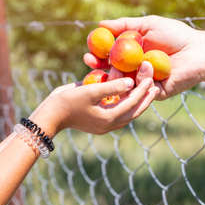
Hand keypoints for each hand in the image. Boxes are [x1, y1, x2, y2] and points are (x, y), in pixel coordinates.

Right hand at [29, 71, 158, 135]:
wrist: (49, 117)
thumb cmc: (67, 102)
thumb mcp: (90, 91)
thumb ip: (111, 87)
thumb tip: (131, 83)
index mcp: (110, 118)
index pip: (133, 103)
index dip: (143, 91)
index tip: (150, 79)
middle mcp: (110, 123)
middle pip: (134, 111)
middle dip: (145, 99)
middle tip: (155, 87)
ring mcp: (105, 124)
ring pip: (128, 113)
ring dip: (138, 102)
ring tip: (147, 91)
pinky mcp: (100, 122)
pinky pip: (119, 112)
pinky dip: (127, 104)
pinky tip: (129, 95)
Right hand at [84, 15, 204, 99]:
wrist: (199, 50)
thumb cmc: (176, 35)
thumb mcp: (148, 25)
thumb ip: (125, 25)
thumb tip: (100, 24)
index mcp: (133, 56)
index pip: (109, 59)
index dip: (97, 57)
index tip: (88, 53)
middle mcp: (136, 70)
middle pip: (113, 74)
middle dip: (100, 70)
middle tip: (91, 64)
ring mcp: (145, 83)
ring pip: (125, 85)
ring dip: (117, 77)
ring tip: (115, 68)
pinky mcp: (156, 93)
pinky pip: (141, 91)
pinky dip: (138, 81)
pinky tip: (141, 70)